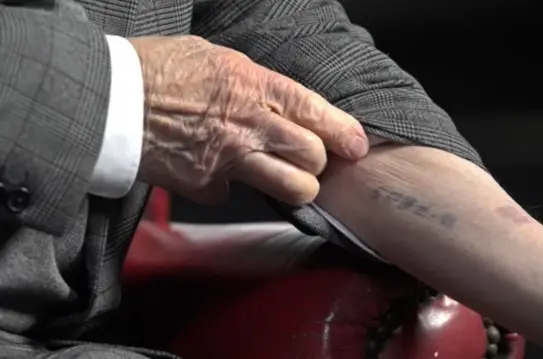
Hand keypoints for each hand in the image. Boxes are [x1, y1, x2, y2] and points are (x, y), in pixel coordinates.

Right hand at [128, 36, 368, 204]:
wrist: (110, 100)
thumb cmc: (161, 70)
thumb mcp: (218, 60)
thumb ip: (255, 83)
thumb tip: (278, 102)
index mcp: (254, 85)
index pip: (316, 112)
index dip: (344, 132)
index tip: (357, 145)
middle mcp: (249, 125)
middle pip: (312, 157)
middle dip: (318, 162)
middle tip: (311, 160)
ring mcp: (229, 159)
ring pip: (292, 188)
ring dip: (295, 186)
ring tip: (285, 178)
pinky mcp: (206, 186)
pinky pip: (235, 194)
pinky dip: (231, 186)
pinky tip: (214, 170)